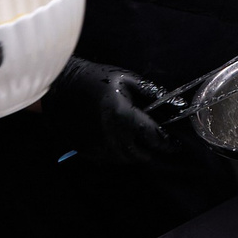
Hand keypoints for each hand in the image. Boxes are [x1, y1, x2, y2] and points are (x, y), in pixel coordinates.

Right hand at [57, 58, 189, 168]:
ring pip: (125, 159)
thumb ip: (151, 93)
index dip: (168, 143)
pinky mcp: (86, 151)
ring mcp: (97, 146)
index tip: (177, 145)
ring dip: (135, 153)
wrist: (61, 86)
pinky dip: (119, 153)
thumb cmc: (96, 78)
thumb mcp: (126, 79)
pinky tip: (119, 140)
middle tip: (157, 142)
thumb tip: (176, 105)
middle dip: (151, 150)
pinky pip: (109, 159)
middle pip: (140, 155)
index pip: (153, 137)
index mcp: (123, 116)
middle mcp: (111, 136)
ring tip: (139, 140)